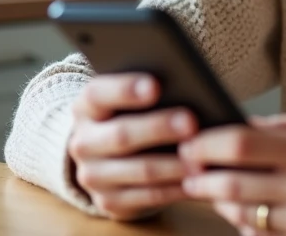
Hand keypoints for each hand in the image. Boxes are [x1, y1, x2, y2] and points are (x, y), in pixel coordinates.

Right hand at [67, 73, 196, 219]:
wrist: (109, 155)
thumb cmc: (133, 114)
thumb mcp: (131, 98)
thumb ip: (148, 90)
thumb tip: (184, 84)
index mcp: (86, 108)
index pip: (98, 95)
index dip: (125, 89)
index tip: (156, 86)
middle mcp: (83, 142)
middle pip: (122, 134)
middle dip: (159, 128)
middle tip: (191, 123)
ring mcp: (93, 176)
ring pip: (140, 170)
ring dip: (174, 165)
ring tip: (202, 158)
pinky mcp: (109, 202)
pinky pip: (148, 197)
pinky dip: (176, 189)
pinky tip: (197, 181)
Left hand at [180, 104, 285, 235]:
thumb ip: (279, 124)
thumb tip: (233, 125)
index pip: (244, 145)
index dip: (208, 144)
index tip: (190, 143)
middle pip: (236, 186)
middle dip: (202, 178)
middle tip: (187, 169)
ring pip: (243, 216)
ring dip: (216, 202)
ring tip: (207, 187)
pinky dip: (240, 223)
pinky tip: (234, 208)